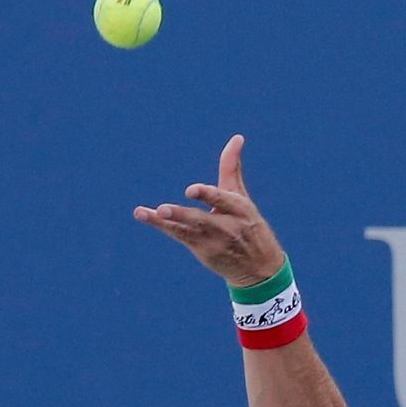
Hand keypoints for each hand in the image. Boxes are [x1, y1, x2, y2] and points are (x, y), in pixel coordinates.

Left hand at [133, 134, 286, 286]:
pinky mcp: (202, 250)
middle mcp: (228, 227)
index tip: (191, 190)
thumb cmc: (249, 225)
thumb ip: (232, 168)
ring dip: (170, 221)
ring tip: (155, 212)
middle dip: (184, 215)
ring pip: (188, 228)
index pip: (223, 200)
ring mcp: (214, 241)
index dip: (207, 195)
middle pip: (203, 219)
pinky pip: (179, 235)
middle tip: (164, 209)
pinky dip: (162, 225)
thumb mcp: (243, 198)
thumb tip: (236, 137)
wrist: (260, 268)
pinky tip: (145, 215)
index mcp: (240, 210)